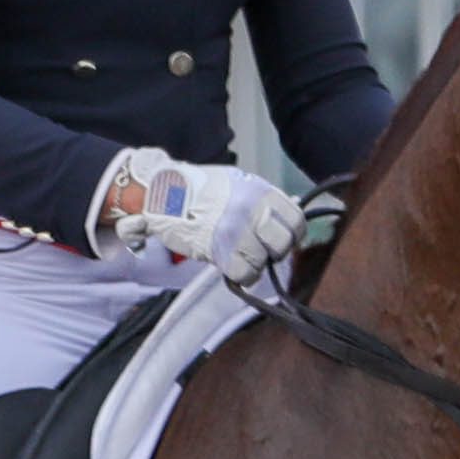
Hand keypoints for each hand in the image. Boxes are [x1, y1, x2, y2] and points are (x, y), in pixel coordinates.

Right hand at [91, 149, 301, 284]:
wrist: (163, 193)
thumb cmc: (200, 189)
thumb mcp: (237, 183)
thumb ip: (262, 199)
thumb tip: (293, 209)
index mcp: (260, 190)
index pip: (296, 221)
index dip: (291, 235)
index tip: (280, 239)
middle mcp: (252, 209)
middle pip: (283, 244)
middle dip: (274, 251)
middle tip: (259, 250)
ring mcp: (236, 231)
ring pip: (263, 262)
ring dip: (253, 264)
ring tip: (238, 254)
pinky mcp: (220, 251)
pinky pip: (245, 274)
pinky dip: (240, 275)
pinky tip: (230, 264)